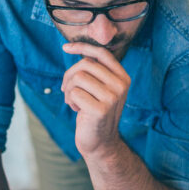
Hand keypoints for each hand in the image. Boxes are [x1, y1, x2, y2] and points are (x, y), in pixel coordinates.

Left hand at [61, 42, 129, 158]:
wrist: (100, 142)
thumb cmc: (94, 111)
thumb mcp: (100, 88)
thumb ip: (94, 71)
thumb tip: (75, 48)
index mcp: (122, 77)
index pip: (102, 53)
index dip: (82, 47)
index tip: (65, 48)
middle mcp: (121, 85)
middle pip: (85, 65)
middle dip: (69, 76)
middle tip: (67, 90)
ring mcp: (112, 97)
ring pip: (78, 78)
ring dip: (69, 90)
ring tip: (74, 101)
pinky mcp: (100, 109)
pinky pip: (74, 93)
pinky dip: (70, 101)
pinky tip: (77, 110)